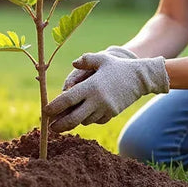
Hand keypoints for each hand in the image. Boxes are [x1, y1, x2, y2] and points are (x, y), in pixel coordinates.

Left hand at [45, 51, 169, 132]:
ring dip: (74, 122)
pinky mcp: (112, 114)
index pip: (68, 100)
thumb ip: (85, 60)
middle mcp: (97, 100)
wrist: (142, 78)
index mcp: (91, 87)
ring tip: (64, 121)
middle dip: (60, 125)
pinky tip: (83, 116)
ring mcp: (105, 109)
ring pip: (84, 121)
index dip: (54, 107)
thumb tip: (74, 64)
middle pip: (73, 118)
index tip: (45, 111)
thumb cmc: (119, 66)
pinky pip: (96, 121)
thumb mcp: (102, 59)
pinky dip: (88, 120)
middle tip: (51, 127)